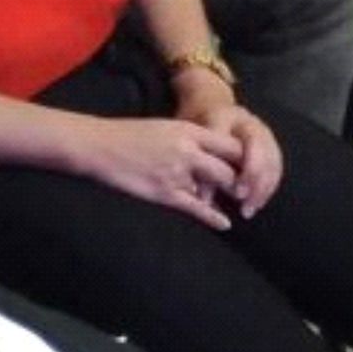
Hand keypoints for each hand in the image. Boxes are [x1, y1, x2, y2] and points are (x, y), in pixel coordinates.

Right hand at [60, 115, 244, 229]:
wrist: (99, 146)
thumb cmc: (130, 135)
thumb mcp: (166, 127)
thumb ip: (190, 138)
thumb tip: (210, 152)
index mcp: (189, 131)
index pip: (231, 144)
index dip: (245, 158)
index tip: (253, 166)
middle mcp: (188, 151)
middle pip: (229, 169)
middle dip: (242, 181)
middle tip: (250, 190)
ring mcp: (177, 173)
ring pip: (215, 189)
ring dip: (228, 198)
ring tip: (241, 206)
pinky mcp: (165, 193)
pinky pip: (197, 208)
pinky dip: (214, 218)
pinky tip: (225, 224)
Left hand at [169, 71, 284, 215]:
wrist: (212, 104)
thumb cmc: (201, 121)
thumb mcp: (197, 135)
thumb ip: (202, 164)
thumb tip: (204, 198)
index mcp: (240, 121)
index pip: (252, 148)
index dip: (248, 173)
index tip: (238, 193)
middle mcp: (258, 127)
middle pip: (267, 159)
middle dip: (258, 185)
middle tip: (246, 206)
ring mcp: (267, 136)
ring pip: (274, 165)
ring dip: (264, 190)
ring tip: (251, 209)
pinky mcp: (270, 147)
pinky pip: (275, 169)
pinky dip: (268, 187)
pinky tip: (258, 202)